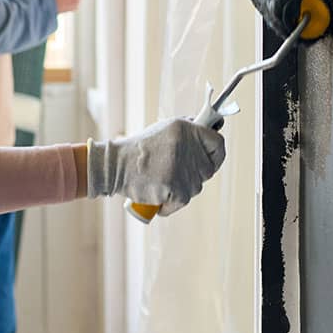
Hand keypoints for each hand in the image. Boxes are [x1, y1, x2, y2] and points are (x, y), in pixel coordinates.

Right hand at [87, 118, 224, 214]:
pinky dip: (169, 203)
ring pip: (195, 188)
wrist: (114, 166)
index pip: (218, 144)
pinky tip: (157, 194)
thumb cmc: (138, 150)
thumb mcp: (164, 130)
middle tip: (171, 171)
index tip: (210, 160)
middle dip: (193, 175)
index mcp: (185, 129)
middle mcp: (187, 147)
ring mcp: (183, 169)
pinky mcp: (176, 189)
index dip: (217, 155)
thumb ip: (188, 133)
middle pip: (207, 170)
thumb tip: (213, 132)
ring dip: (180, 189)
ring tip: (159, 179)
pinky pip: (181, 202)